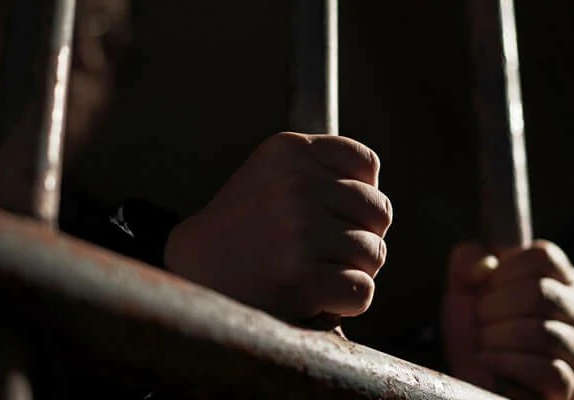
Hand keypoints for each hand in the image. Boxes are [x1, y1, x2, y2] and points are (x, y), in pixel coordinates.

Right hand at [163, 132, 392, 321]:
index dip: (358, 198)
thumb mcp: (274, 174)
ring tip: (313, 272)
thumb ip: (325, 172)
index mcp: (290, 149)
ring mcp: (299, 230)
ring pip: (373, 253)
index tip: (330, 214)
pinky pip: (362, 290)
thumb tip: (380, 208)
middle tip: (325, 251)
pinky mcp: (301, 277)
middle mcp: (296, 184)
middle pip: (379, 212)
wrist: (194, 270)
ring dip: (352, 271)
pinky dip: (347, 301)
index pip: (367, 166)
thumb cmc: (245, 227)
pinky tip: (317, 296)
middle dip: (361, 236)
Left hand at [442, 241, 573, 399]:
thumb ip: (467, 261)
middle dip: (493, 308)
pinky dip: (507, 364)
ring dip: (496, 338)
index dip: (504, 271)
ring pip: (542, 333)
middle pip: (540, 292)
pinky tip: (488, 362)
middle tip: (480, 322)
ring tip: (483, 345)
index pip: (542, 256)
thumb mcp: (462, 290)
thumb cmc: (472, 333)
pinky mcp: (569, 388)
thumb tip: (487, 263)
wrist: (467, 382)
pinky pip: (547, 371)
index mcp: (558, 282)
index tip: (487, 289)